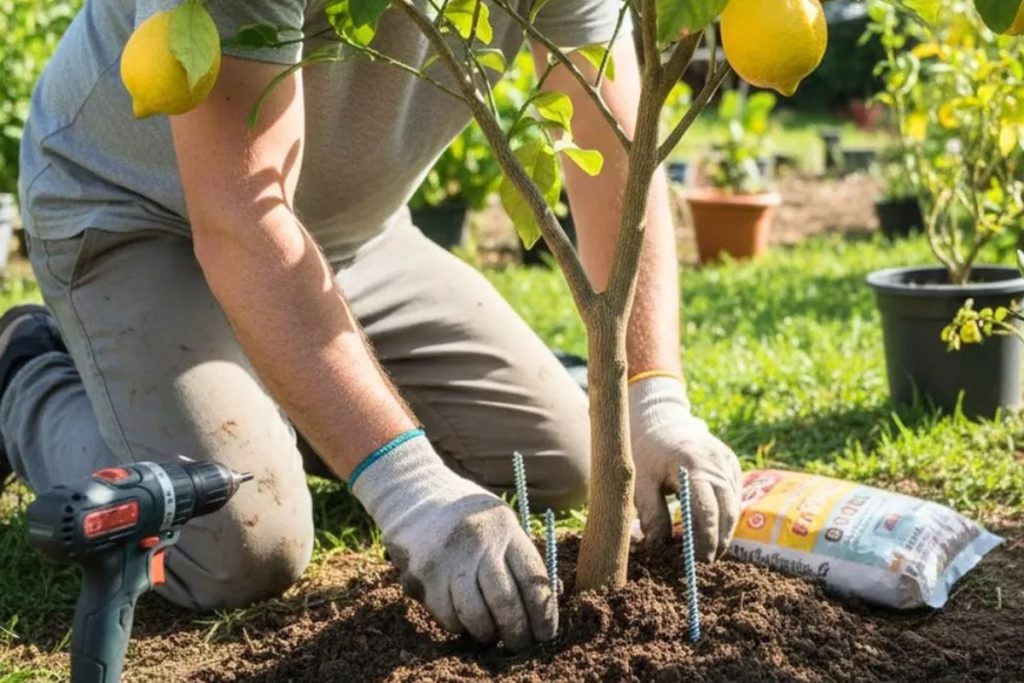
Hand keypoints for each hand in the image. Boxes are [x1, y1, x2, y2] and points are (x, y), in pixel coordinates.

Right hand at [350, 433, 556, 649]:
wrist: (418, 495)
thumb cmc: (471, 519)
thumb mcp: (502, 524)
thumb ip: (521, 558)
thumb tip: (551, 599)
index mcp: (505, 529)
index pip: (533, 579)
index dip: (544, 613)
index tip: (546, 634)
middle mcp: (479, 542)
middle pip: (506, 602)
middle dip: (517, 632)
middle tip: (520, 644)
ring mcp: (450, 558)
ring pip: (476, 615)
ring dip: (488, 633)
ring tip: (491, 634)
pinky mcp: (424, 574)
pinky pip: (448, 616)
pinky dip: (459, 625)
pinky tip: (463, 618)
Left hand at [629, 376, 741, 558]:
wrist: (660, 422)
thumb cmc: (645, 452)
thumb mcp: (639, 481)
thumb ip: (650, 513)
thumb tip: (658, 548)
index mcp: (691, 465)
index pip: (706, 509)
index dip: (705, 539)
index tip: (697, 562)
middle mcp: (716, 462)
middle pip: (727, 511)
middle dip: (718, 541)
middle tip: (704, 564)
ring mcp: (727, 462)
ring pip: (734, 506)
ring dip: (723, 532)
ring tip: (708, 552)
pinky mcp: (732, 465)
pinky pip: (735, 497)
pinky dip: (726, 517)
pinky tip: (712, 532)